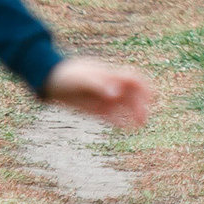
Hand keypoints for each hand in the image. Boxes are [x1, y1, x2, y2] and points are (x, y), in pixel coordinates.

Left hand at [42, 56, 156, 127]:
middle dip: (141, 105)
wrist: (50, 80)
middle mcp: (110, 87)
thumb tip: (116, 94)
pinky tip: (127, 128)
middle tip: (144, 119)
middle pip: (132, 95)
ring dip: (134, 114)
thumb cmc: (68, 75)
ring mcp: (104, 98)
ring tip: (141, 125)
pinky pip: (112, 116)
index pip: (134, 79)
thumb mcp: (83, 78)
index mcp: (110, 75)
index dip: (145, 87)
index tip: (152, 97)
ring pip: (124, 106)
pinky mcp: (96, 109)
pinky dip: (121, 121)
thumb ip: (100, 85)